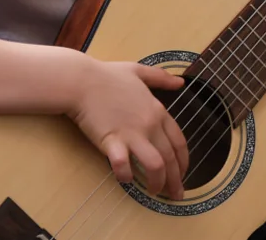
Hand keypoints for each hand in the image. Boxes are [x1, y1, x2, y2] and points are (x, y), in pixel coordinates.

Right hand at [67, 60, 188, 199]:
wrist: (81, 81)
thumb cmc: (107, 76)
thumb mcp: (140, 71)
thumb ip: (161, 78)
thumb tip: (180, 82)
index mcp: (157, 110)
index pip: (179, 142)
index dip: (184, 161)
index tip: (183, 174)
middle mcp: (149, 124)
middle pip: (170, 158)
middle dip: (175, 180)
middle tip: (176, 195)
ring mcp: (131, 133)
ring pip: (155, 165)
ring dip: (157, 182)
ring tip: (154, 192)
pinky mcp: (111, 141)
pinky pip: (123, 165)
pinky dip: (126, 175)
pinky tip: (125, 180)